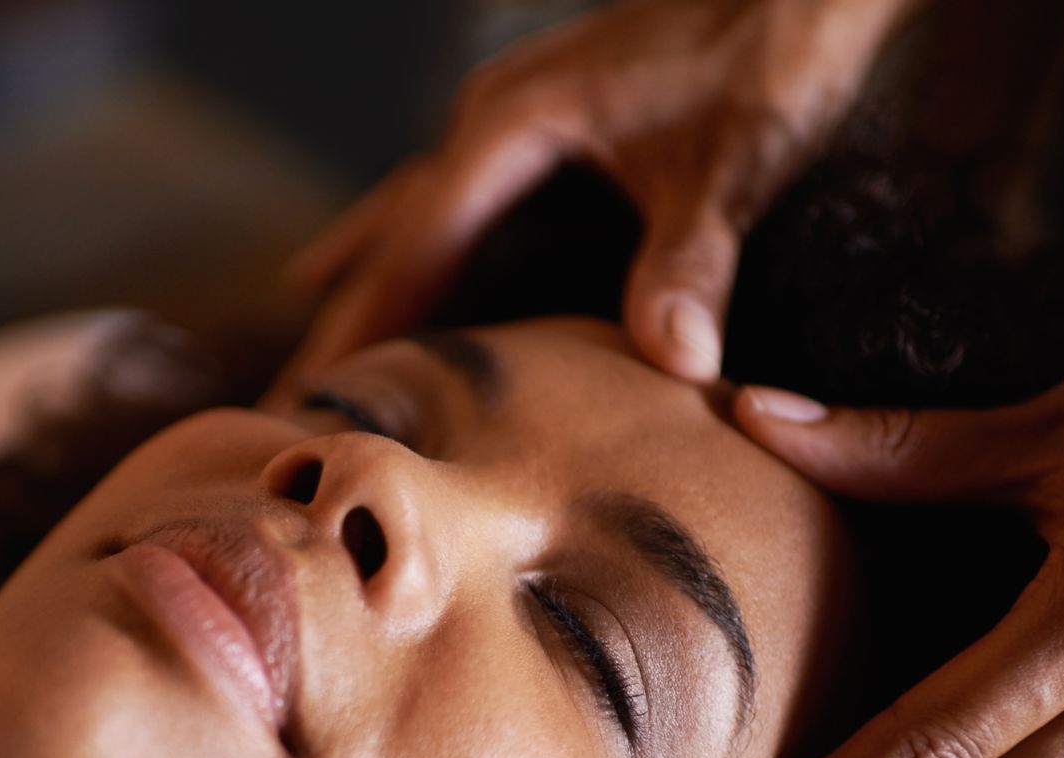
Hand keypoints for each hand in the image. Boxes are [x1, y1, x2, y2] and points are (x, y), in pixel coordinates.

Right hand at [278, 0, 914, 390]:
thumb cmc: (770, 54)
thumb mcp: (733, 162)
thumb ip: (692, 261)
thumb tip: (676, 363)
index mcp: (512, 125)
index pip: (414, 246)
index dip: (365, 325)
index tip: (318, 394)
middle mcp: (494, 117)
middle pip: (394, 231)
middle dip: (346, 314)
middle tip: (292, 396)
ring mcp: (515, 112)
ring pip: (416, 206)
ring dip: (370, 272)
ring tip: (316, 333)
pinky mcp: (549, 118)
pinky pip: (456, 192)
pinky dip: (419, 237)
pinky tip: (410, 256)